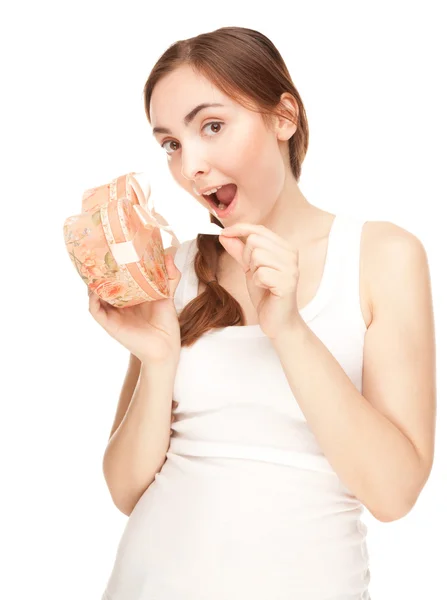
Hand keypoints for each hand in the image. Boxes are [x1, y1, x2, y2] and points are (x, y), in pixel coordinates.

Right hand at [88, 253, 182, 363]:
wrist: (165, 345)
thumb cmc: (165, 321)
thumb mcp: (167, 294)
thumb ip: (169, 275)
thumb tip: (167, 254)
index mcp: (130, 296)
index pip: (116, 278)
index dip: (112, 266)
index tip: (111, 250)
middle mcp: (118, 304)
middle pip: (102, 285)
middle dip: (98, 271)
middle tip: (98, 254)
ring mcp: (112, 313)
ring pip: (94, 295)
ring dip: (91, 282)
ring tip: (93, 268)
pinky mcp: (109, 324)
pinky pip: (94, 309)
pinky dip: (92, 298)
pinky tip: (95, 289)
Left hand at [218, 223, 303, 338]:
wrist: (277, 320)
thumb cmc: (266, 294)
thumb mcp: (249, 268)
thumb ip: (239, 251)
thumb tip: (224, 234)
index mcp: (285, 247)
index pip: (259, 229)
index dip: (239, 229)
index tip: (224, 233)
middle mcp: (291, 254)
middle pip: (255, 240)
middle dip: (247, 257)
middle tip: (254, 272)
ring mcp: (291, 268)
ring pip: (257, 255)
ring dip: (253, 271)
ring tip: (262, 282)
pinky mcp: (287, 282)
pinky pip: (260, 273)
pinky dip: (257, 283)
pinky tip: (266, 290)